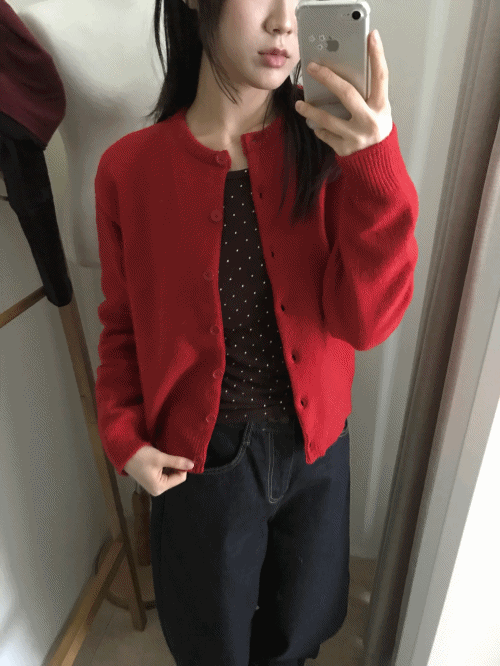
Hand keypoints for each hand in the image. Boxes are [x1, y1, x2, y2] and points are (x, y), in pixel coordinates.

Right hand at [123, 444, 194, 495]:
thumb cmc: (141, 456)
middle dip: (175, 466)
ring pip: (170, 474)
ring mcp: (153, 485)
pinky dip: (165, 466)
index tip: (179, 455)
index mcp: (159, 488)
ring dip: (170, 465)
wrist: (123, 453)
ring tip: (165, 456)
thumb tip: (192, 465)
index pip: (180, 478)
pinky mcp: (150, 479)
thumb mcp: (160, 458)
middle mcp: (157, 489)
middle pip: (175, 477)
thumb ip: (177, 462)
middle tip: (171, 454)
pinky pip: (164, 473)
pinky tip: (161, 459)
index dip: (182, 466)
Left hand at [295, 29, 392, 156]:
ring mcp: (356, 136)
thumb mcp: (378, 110)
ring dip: (310, 110)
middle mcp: (369, 120)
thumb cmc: (374, 128)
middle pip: (346, 93)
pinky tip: (315, 125)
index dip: (377, 56)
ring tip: (299, 104)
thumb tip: (343, 73)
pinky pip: (325, 135)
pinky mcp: (344, 149)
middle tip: (312, 67)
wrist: (376, 161)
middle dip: (327, 78)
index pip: (380, 77)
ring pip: (327, 119)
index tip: (371, 36)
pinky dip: (319, 128)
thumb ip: (366, 95)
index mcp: (380, 107)